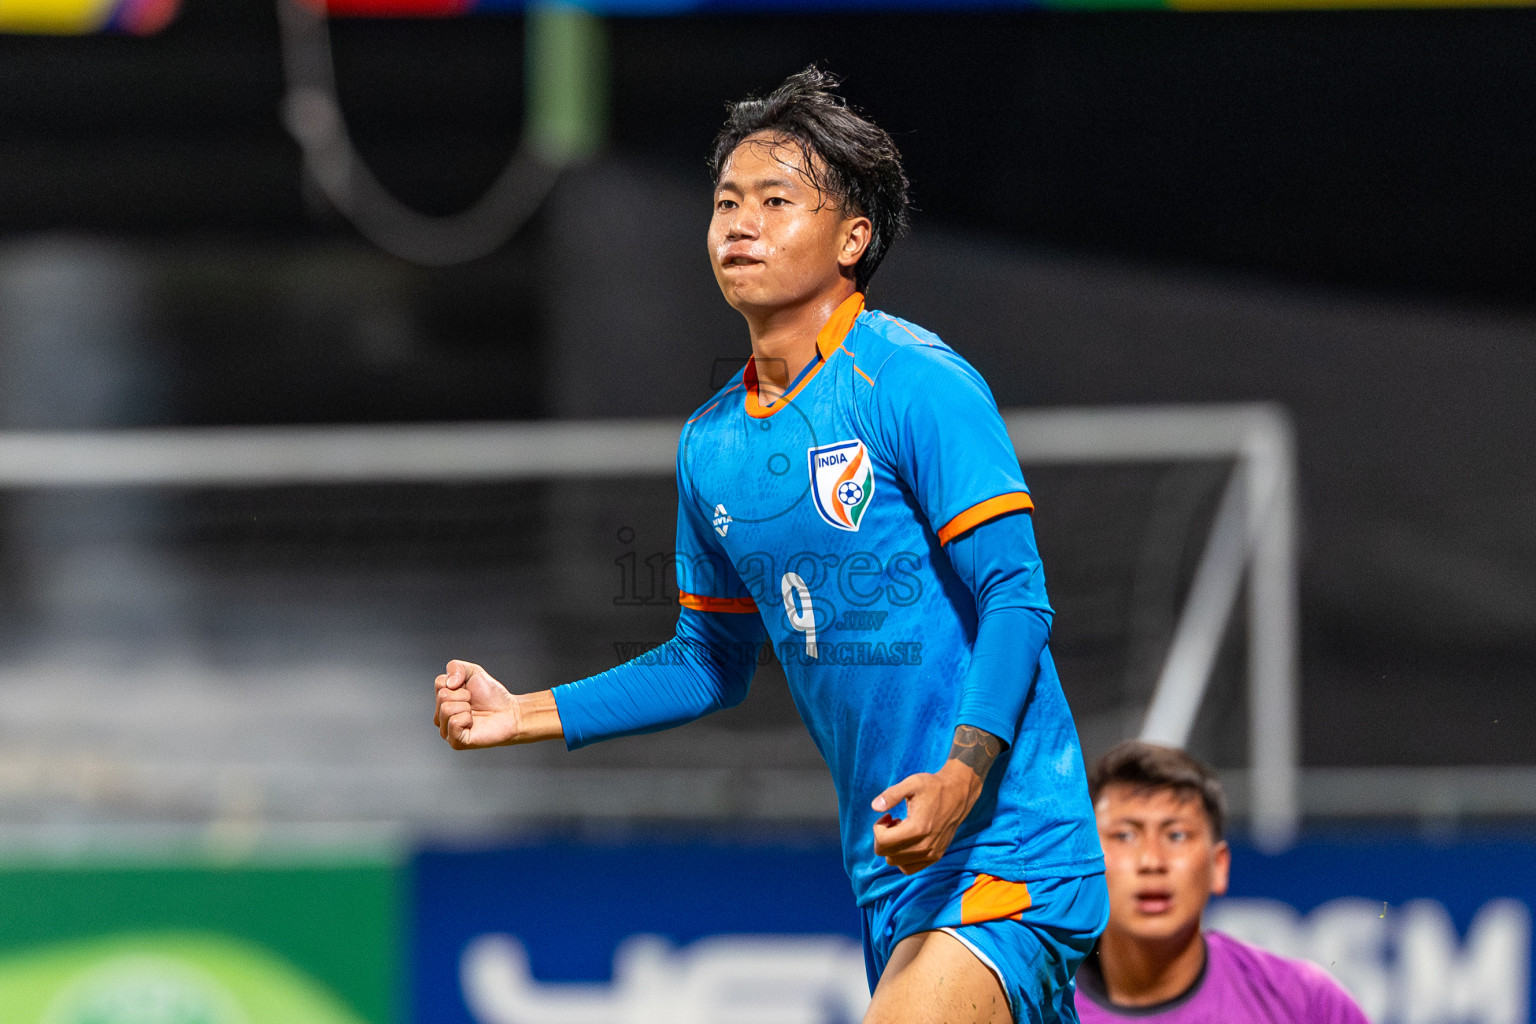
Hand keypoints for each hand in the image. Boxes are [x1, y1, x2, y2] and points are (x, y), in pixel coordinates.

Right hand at [434, 659, 521, 748]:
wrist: (510, 713)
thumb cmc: (492, 696)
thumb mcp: (474, 672)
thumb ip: (456, 667)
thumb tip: (448, 683)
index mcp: (442, 700)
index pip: (440, 683)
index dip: (459, 681)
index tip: (469, 689)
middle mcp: (441, 715)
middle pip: (442, 696)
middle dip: (463, 695)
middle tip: (473, 702)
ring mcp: (447, 730)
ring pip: (446, 708)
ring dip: (466, 707)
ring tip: (473, 712)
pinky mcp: (456, 741)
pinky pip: (454, 722)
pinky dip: (467, 719)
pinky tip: (473, 722)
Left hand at [870, 760, 984, 874]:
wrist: (958, 794)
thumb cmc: (933, 787)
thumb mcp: (911, 784)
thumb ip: (892, 795)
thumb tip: (874, 806)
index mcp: (917, 829)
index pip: (882, 842)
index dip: (878, 828)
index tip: (887, 816)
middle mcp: (924, 846)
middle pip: (886, 853)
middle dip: (883, 837)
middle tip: (893, 821)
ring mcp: (931, 854)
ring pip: (895, 862)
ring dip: (892, 847)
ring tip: (902, 830)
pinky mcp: (935, 857)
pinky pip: (909, 869)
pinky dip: (902, 858)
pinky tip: (907, 841)